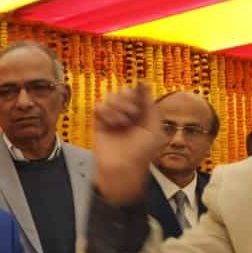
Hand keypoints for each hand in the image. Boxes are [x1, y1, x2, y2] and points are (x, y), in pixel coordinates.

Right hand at [93, 84, 164, 203]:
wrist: (122, 168)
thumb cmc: (141, 153)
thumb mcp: (153, 127)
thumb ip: (148, 105)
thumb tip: (144, 84)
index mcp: (142, 113)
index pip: (138, 93)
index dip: (138, 91)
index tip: (139, 93)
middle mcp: (127, 113)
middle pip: (123, 91)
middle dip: (128, 100)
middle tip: (132, 114)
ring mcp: (112, 117)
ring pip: (110, 96)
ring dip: (117, 107)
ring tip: (121, 122)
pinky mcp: (99, 122)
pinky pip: (98, 106)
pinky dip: (105, 111)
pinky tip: (111, 123)